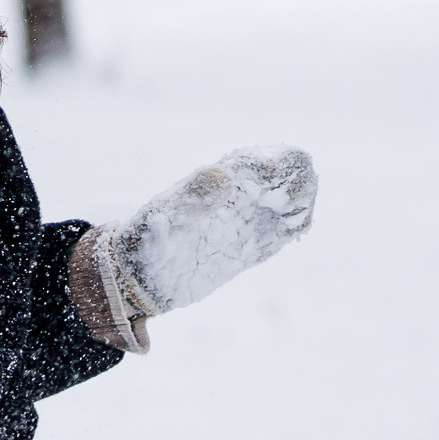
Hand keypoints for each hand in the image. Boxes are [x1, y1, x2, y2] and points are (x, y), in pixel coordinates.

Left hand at [84, 145, 317, 347]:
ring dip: (299, 203)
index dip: (273, 162)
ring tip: (297, 216)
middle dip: (295, 181)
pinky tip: (298, 228)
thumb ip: (193, 196)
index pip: (256, 161)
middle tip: (294, 199)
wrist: (139, 278)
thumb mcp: (167, 216)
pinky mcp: (246, 250)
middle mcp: (234, 198)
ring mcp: (243, 223)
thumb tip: (223, 174)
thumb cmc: (146, 240)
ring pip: (285, 203)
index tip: (275, 176)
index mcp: (215, 182)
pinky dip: (293, 227)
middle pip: (280, 177)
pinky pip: (278, 233)